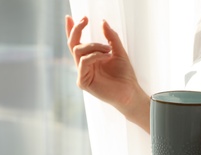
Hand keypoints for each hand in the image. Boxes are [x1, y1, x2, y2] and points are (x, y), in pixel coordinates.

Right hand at [65, 16, 149, 130]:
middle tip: (84, 20)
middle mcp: (84, 65)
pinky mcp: (83, 82)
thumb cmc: (125, 75)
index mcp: (90, 58)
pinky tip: (107, 56)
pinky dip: (95, 56)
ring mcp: (83, 74)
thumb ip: (111, 37)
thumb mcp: (119, 51)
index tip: (70, 17)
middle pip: (73, 44)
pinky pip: (83, 62)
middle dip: (77, 30)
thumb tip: (103, 22)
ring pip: (78, 51)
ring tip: (108, 49)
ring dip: (94, 45)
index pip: (77, 42)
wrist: (129, 92)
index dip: (72, 29)